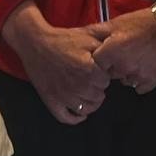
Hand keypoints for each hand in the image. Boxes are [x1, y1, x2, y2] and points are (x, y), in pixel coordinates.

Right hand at [1, 4, 109, 124]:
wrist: (35, 43)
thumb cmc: (63, 39)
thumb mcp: (88, 36)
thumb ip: (106, 46)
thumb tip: (120, 58)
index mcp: (88, 71)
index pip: (106, 82)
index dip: (103, 75)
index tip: (97, 70)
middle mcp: (77, 87)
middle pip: (98, 97)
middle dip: (97, 88)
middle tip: (89, 78)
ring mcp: (63, 96)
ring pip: (87, 109)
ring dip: (89, 102)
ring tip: (86, 91)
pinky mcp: (51, 101)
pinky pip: (67, 118)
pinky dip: (75, 118)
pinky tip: (79, 111)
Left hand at [93, 9, 155, 93]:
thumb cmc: (141, 23)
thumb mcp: (115, 23)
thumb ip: (95, 32)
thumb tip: (77, 36)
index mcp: (111, 52)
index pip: (96, 65)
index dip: (102, 59)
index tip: (109, 53)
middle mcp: (122, 67)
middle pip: (110, 73)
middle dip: (115, 65)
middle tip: (126, 52)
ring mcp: (136, 76)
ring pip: (124, 80)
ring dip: (128, 72)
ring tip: (138, 57)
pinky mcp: (150, 83)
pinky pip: (138, 87)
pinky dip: (141, 79)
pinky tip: (146, 66)